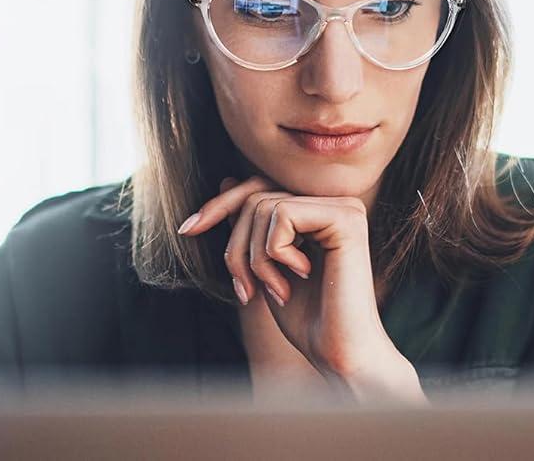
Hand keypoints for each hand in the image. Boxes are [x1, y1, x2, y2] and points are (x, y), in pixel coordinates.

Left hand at [180, 175, 423, 402]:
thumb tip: (229, 181)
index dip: (221, 204)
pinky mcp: (346, 217)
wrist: (339, 353)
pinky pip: (283, 215)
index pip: (260, 188)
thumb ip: (254, 229)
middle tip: (246, 290)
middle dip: (235, 247)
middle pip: (256, 196)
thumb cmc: (308, 320)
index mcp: (319, 211)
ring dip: (254, 258)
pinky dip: (274, 253)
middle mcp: (334, 202)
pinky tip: (298, 276)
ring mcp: (343, 206)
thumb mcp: (267, 269)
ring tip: (273, 290)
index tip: (187, 229)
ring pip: (265, 206)